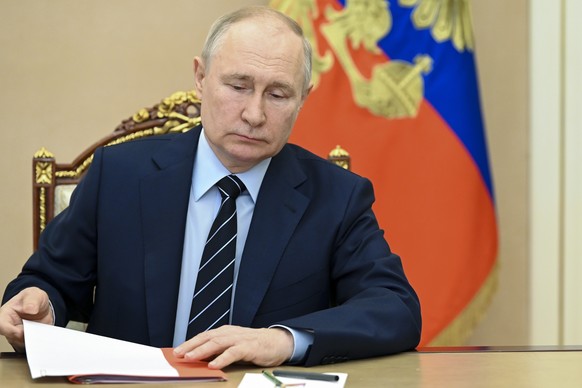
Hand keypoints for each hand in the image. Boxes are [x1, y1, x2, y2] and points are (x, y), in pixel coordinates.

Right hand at [0, 287, 53, 351]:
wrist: (42, 307)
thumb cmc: (33, 300)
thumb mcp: (34, 294)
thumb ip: (32, 300)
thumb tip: (30, 309)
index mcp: (6, 315)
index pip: (1, 325)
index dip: (9, 330)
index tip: (21, 331)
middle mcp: (10, 327)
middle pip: (12, 338)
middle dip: (24, 337)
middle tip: (36, 331)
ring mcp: (18, 336)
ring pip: (22, 344)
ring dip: (32, 340)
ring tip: (41, 331)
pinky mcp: (27, 341)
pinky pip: (31, 346)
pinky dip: (38, 343)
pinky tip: (44, 335)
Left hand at [173, 325, 292, 368]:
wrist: (279, 342)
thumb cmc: (255, 345)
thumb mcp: (234, 346)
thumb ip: (219, 350)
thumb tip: (201, 358)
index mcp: (225, 332)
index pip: (204, 336)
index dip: (190, 342)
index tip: (177, 351)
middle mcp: (231, 333)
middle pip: (207, 338)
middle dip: (191, 345)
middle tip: (178, 354)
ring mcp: (240, 339)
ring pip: (218, 343)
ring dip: (202, 350)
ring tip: (191, 358)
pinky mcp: (250, 347)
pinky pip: (233, 352)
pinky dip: (222, 358)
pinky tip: (214, 364)